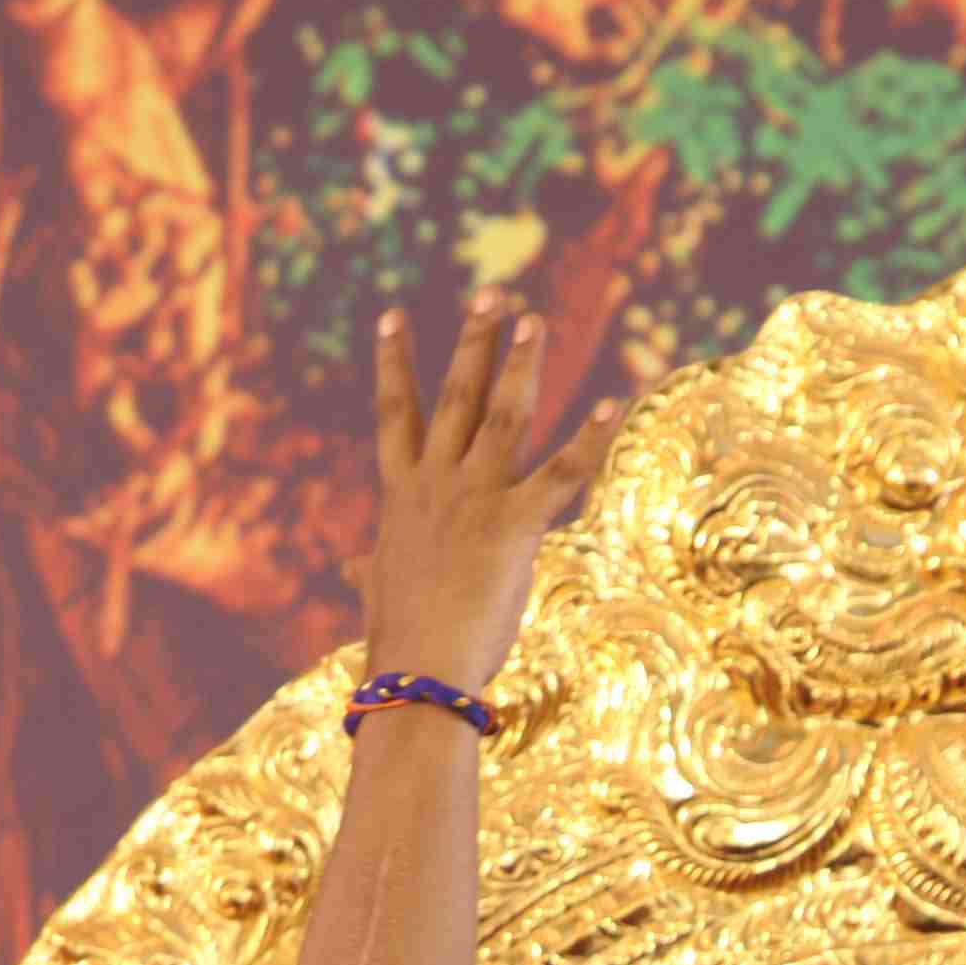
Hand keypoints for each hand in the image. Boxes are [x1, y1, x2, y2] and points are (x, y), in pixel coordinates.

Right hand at [359, 295, 610, 698]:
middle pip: (456, 396)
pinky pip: (563, 472)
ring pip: (503, 415)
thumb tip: (351, 571)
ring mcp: (475, 499)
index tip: (394, 315)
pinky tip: (614, 401)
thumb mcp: (379, 591)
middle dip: (474, 342)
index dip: (395, 362)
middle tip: (493, 294)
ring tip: (535, 320)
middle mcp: (437, 484)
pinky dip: (591, 436)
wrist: (417, 670)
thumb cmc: (400, 639)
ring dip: (521, 364)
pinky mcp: (515, 525)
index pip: (395, 413)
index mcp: (403, 495)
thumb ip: (368, 569)